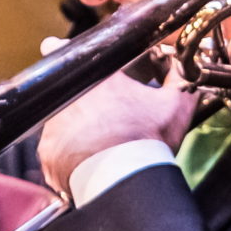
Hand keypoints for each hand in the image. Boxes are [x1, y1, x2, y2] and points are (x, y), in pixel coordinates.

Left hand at [37, 54, 199, 195]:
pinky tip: (87, 160)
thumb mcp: (176, 105)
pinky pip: (55, 150)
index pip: (64, 50)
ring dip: (72, 127)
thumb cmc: (149, 141)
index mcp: (96, 80)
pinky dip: (67, 155)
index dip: (64, 53)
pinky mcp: (48, 153)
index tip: (69, 59)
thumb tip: (182, 64)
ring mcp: (54, 127)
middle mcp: (68, 99)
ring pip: (58, 120)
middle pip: (60, 88)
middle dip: (75, 98)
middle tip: (96, 112)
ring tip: (97, 142)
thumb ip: (178, 77)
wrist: (127, 180)